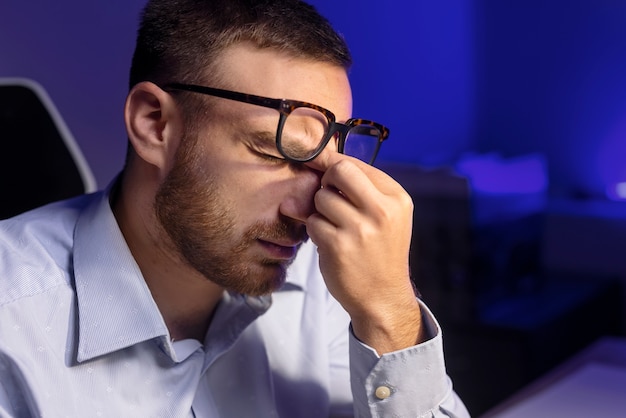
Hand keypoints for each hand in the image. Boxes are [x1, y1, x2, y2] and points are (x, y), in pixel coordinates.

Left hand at [304, 153, 424, 353]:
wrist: (383, 297)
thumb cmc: (379, 253)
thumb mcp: (383, 217)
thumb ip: (356, 190)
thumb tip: (314, 162)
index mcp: (396, 198)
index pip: (356, 164)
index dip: (333, 164)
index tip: (321, 168)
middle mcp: (382, 210)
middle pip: (339, 171)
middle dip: (326, 181)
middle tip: (328, 198)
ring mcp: (360, 228)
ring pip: (321, 198)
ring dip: (320, 211)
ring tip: (335, 228)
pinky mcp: (339, 245)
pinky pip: (312, 222)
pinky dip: (315, 231)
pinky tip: (330, 243)